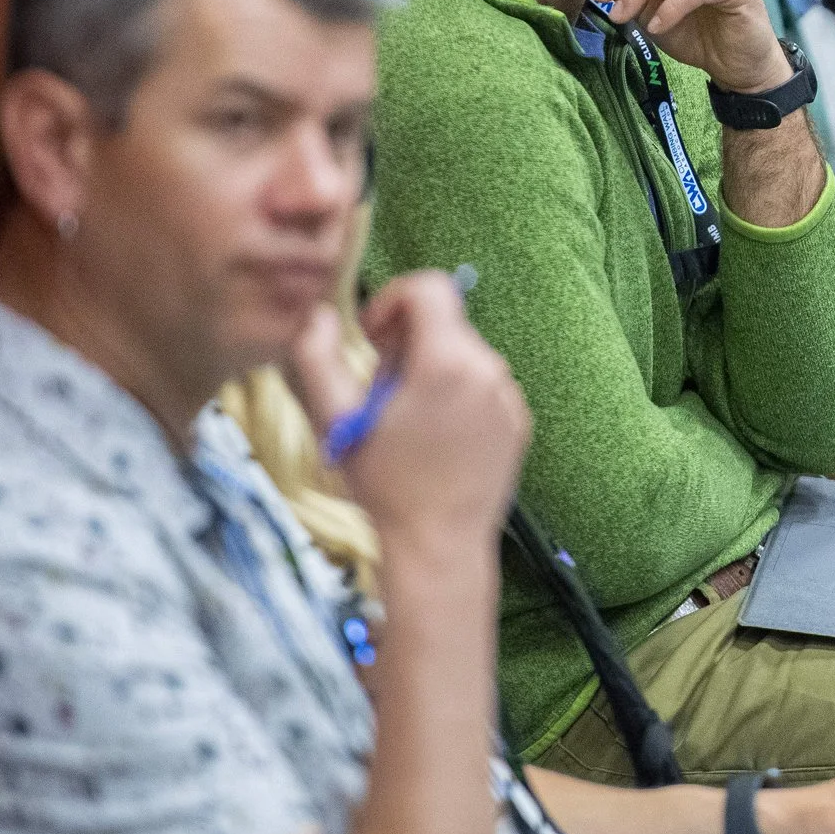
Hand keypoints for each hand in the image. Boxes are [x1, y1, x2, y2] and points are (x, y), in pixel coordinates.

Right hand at [288, 274, 528, 551]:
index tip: (373, 339)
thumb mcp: (336, 420)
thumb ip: (315, 356)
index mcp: (448, 361)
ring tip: (406, 423)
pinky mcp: (518, 421)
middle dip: (407, 344)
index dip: (392, 301)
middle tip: (381, 393)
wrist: (438, 546)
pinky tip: (434, 439)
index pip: (430, 287)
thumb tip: (317, 314)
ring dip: (430, 371)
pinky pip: (483, 387)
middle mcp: (489, 370)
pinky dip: (456, 396)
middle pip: (445, 324)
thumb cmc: (385, 485)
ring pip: (463, 356)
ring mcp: (510, 397)